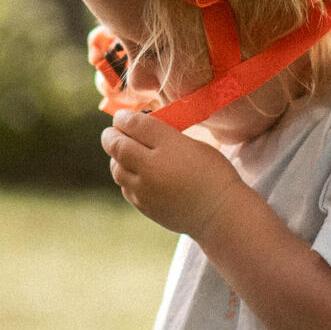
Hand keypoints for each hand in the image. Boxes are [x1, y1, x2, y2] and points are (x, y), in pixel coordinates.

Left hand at [102, 109, 247, 236]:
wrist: (219, 213)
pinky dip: (126, 177)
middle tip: (112, 132)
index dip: (123, 118)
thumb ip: (166, 135)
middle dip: (111, 136)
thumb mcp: (194, 144)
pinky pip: (125, 187)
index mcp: (170, 146)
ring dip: (116, 158)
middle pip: (118, 146)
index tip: (121, 117)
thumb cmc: (213, 174)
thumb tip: (140, 128)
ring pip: (116, 168)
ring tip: (124, 152)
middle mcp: (153, 167)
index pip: (135, 124)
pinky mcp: (144, 206)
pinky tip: (135, 173)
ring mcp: (145, 189)